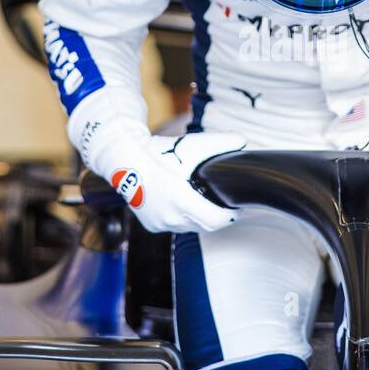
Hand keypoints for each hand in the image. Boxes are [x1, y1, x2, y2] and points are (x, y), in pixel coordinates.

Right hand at [95, 130, 246, 232]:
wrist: (126, 159)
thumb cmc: (159, 152)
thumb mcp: (193, 144)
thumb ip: (222, 143)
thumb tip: (242, 142)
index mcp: (182, 199)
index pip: (217, 220)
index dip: (231, 215)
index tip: (236, 206)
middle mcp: (170, 216)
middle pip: (207, 226)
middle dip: (218, 217)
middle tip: (224, 204)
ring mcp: (160, 223)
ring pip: (190, 227)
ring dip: (199, 218)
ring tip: (205, 202)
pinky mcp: (152, 225)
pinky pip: (174, 226)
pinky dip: (182, 218)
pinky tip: (185, 205)